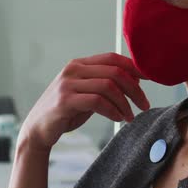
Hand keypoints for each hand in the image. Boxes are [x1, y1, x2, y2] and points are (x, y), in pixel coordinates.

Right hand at [18, 52, 149, 151]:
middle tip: (144, 105)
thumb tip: (136, 80)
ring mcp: (68, 84)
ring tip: (130, 116)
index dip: (134, 67)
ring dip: (125, 103)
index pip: (113, 58)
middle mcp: (73, 69)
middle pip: (115, 72)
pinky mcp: (65, 100)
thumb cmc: (66, 112)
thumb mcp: (87, 93)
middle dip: (134, 89)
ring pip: (108, 86)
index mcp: (79, 64)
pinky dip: (112, 110)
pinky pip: (97, 101)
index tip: (150, 79)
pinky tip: (118, 118)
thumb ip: (106, 84)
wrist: (38, 130)